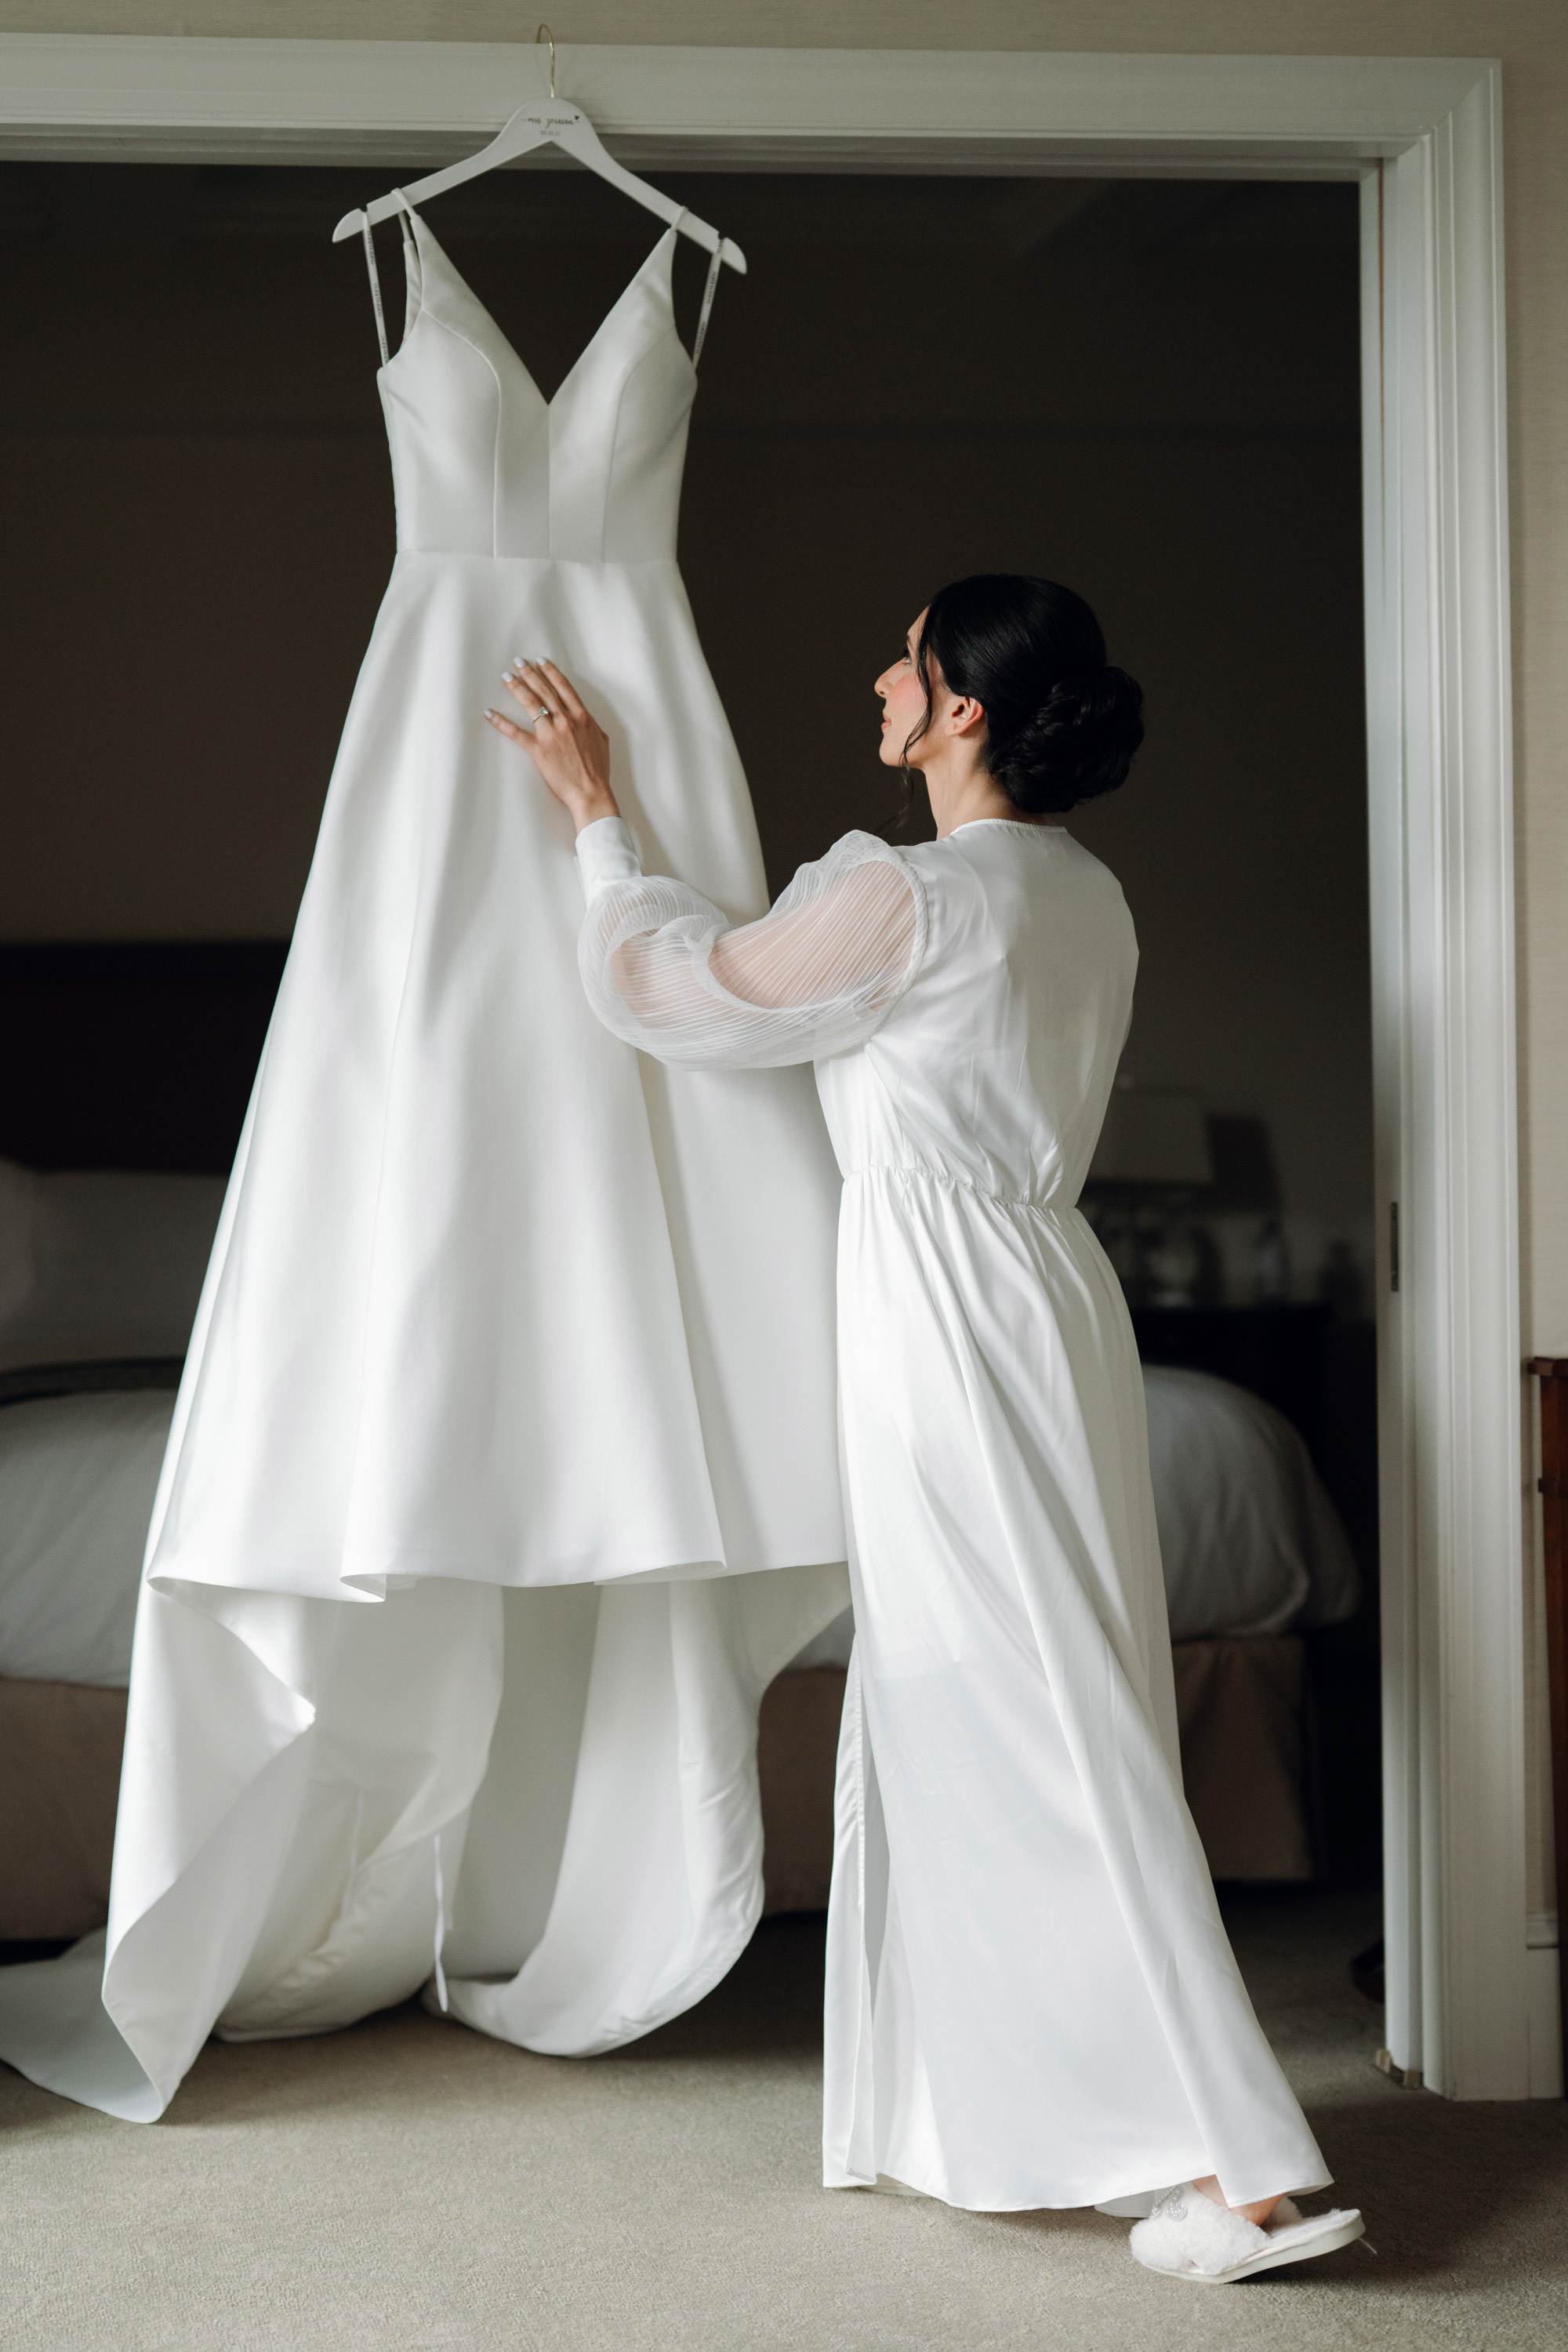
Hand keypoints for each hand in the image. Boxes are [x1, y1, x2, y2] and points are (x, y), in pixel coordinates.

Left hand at [484, 658, 618, 833]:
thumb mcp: (602, 741)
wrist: (591, 792)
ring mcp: (551, 734)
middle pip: (544, 690)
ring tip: (506, 677)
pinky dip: (500, 722)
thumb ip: (592, 726)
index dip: (551, 672)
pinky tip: (489, 713)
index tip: (541, 661)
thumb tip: (587, 719)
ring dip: (516, 688)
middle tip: (517, 662)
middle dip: (529, 673)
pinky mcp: (538, 750)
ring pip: (530, 704)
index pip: (563, 687)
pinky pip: (515, 733)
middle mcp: (566, 721)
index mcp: (582, 717)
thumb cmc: (598, 770)